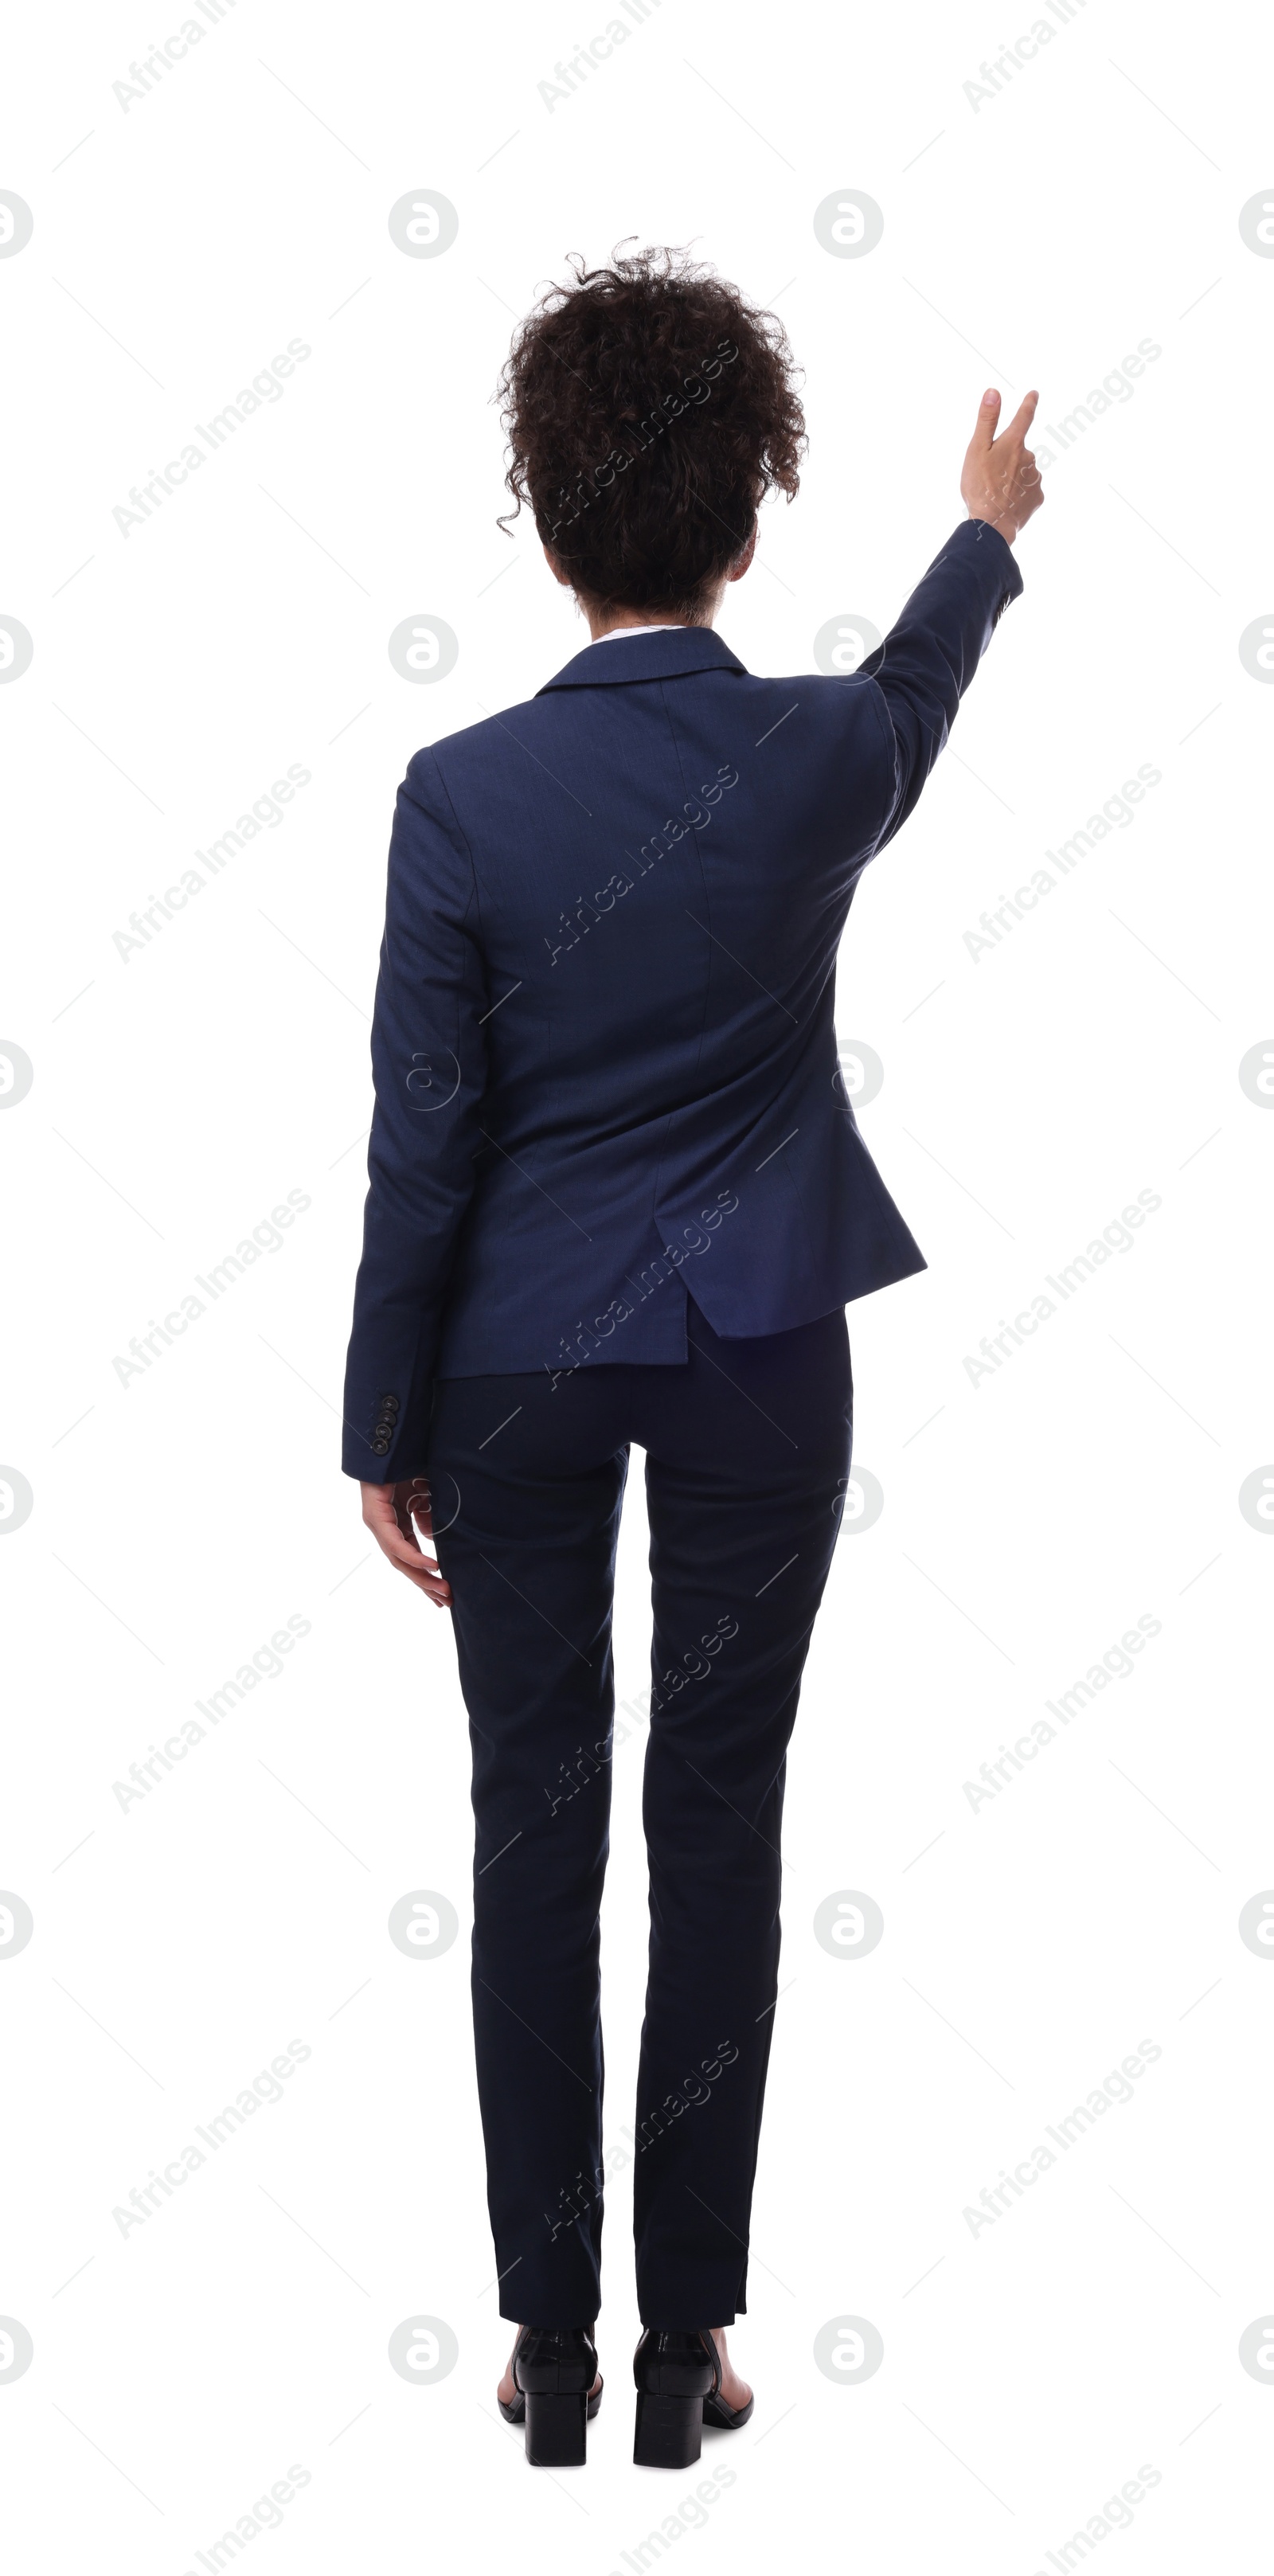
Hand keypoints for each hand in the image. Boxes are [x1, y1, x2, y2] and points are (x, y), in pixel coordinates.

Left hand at [361, 1477, 452, 1607]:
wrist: (393, 1441)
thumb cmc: (407, 1464)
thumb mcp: (425, 1495)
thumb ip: (428, 1517)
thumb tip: (430, 1539)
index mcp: (395, 1523)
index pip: (410, 1556)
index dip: (427, 1575)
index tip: (444, 1592)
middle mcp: (384, 1526)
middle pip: (404, 1564)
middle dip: (425, 1584)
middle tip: (445, 1602)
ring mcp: (377, 1522)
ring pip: (398, 1559)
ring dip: (421, 1577)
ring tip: (442, 1590)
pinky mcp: (374, 1515)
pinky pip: (395, 1543)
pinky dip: (413, 1556)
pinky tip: (432, 1567)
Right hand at [961, 387, 1043, 545]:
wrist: (992, 524)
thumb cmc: (980, 487)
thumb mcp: (977, 450)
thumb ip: (987, 420)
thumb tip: (993, 392)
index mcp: (1014, 443)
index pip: (1024, 416)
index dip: (1029, 403)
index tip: (1034, 394)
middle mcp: (1029, 457)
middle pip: (1018, 452)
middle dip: (1007, 459)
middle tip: (989, 476)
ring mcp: (1036, 478)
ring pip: (1023, 472)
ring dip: (1011, 478)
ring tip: (996, 493)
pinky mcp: (1038, 497)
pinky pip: (1028, 490)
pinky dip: (1018, 494)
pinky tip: (1007, 502)